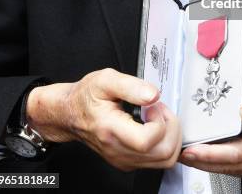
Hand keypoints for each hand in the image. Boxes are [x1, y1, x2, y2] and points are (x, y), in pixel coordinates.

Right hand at [26, 68, 181, 170]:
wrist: (70, 113)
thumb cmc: (86, 96)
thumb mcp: (106, 79)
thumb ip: (131, 86)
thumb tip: (153, 95)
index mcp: (110, 129)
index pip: (146, 140)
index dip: (159, 121)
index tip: (154, 105)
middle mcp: (118, 150)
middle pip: (162, 154)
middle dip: (171, 128)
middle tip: (160, 109)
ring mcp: (124, 159)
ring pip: (164, 160)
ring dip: (170, 136)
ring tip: (158, 117)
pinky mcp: (128, 162)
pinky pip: (157, 160)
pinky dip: (165, 142)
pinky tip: (154, 125)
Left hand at [180, 88, 241, 181]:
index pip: (233, 154)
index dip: (209, 154)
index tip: (190, 151)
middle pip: (230, 166)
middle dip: (203, 163)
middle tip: (181, 156)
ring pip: (236, 171)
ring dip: (213, 166)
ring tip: (194, 158)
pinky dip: (228, 166)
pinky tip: (220, 160)